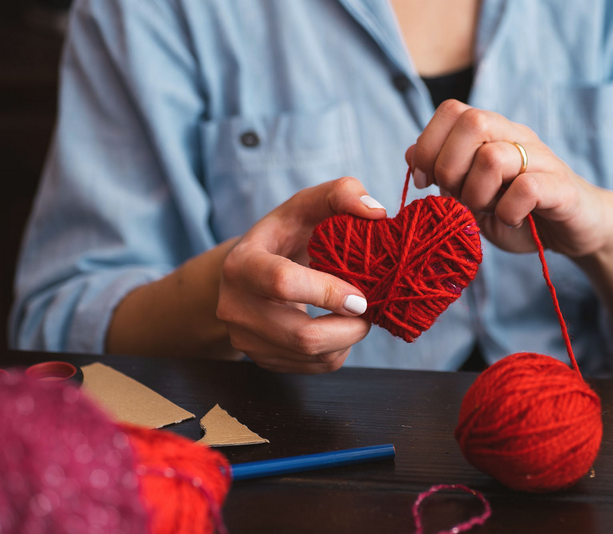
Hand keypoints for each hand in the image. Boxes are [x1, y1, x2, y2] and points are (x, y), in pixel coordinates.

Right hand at [216, 177, 386, 372]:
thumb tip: (376, 211)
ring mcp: (247, 339)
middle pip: (301, 336)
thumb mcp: (306, 206)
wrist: (253, 272)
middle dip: (348, 328)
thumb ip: (341, 194)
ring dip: (348, 339)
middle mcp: (235, 307)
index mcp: (242, 264)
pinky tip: (338, 327)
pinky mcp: (264, 361)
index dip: (328, 292)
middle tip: (368, 310)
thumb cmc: (286, 235)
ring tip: (356, 315)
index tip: (361, 295)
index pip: (283, 282)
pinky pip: (314, 368)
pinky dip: (338, 351)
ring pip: (312, 356)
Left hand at [406, 100, 612, 256]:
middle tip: (456, 197)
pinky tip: (511, 220)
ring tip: (486, 211)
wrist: (575, 229)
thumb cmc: (519, 211)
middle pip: (472, 121)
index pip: (451, 110)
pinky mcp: (561, 188)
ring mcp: (540, 159)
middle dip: (449, 166)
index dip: (428, 145)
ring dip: (477, 194)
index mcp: (492, 133)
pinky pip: (527, 189)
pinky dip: (508, 211)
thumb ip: (444, 174)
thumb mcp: (472, 195)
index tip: (426, 182)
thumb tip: (411, 155)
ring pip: (494, 157)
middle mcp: (516, 136)